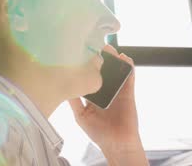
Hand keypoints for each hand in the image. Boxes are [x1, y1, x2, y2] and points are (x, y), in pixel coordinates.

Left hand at [69, 45, 147, 164]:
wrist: (117, 144)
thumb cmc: (98, 132)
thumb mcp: (81, 115)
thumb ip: (74, 101)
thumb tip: (62, 86)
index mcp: (93, 94)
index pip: (90, 76)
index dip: (87, 65)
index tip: (81, 52)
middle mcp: (105, 90)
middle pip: (104, 70)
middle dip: (101, 59)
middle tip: (97, 47)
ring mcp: (117, 90)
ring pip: (116, 71)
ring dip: (114, 59)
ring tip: (110, 50)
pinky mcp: (128, 93)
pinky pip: (129, 78)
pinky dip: (128, 68)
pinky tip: (125, 59)